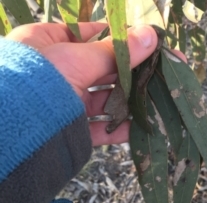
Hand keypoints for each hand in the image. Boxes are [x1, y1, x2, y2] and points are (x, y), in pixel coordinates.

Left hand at [6, 22, 184, 145]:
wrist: (14, 133)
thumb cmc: (40, 81)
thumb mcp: (77, 58)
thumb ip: (116, 51)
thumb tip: (150, 35)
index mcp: (48, 46)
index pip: (88, 35)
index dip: (118, 37)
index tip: (145, 39)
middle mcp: (57, 75)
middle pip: (102, 71)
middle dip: (133, 71)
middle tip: (161, 70)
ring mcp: (65, 105)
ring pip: (105, 102)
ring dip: (131, 102)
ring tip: (158, 99)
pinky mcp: (72, 131)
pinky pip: (100, 130)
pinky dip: (120, 130)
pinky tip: (142, 127)